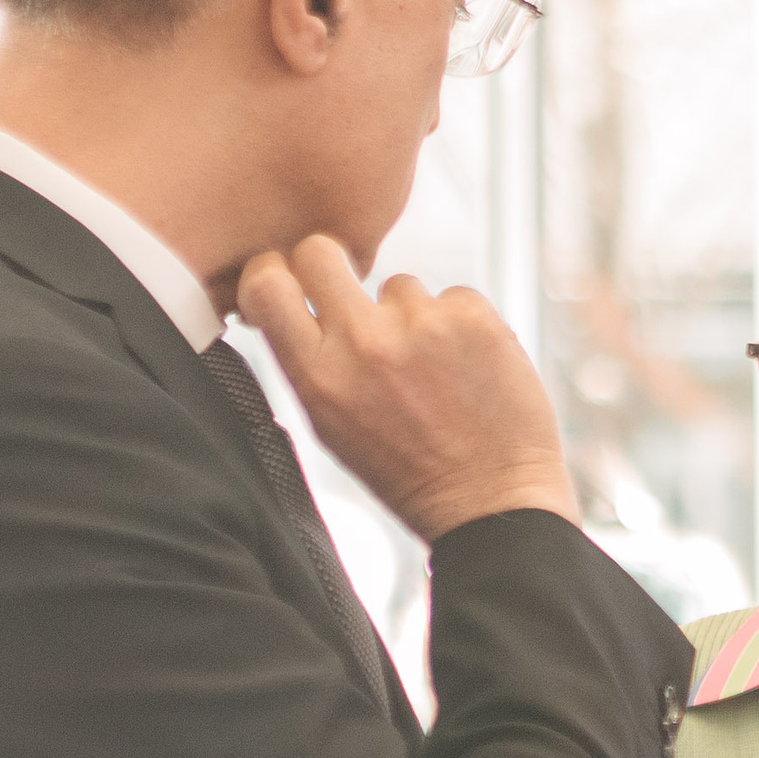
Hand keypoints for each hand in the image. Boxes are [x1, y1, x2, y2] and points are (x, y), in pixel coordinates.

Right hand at [237, 237, 577, 541]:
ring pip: (400, 285)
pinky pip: (454, 297)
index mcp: (319, 376)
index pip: (266, 284)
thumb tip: (292, 301)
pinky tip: (471, 370)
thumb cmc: (411, 474)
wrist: (491, 505)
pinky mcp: (473, 317)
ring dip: (414, 318)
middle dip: (335, 266)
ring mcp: (421, 325)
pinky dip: (463, 326)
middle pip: (321, 252)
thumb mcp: (335, 428)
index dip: (276, 272)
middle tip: (359, 301)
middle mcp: (363, 342)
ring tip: (436, 374)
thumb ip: (310, 363)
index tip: (292, 281)